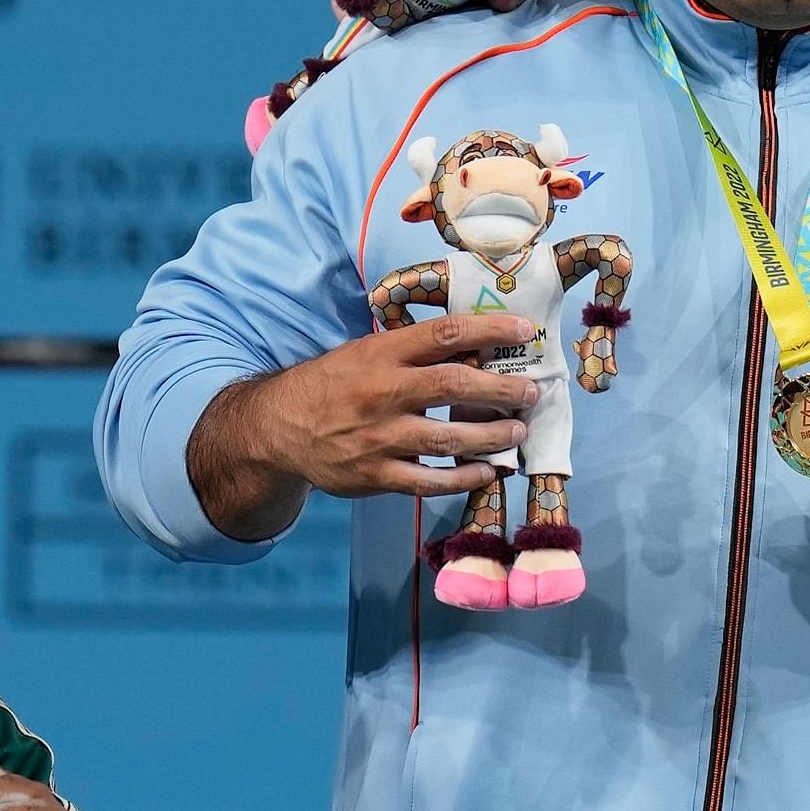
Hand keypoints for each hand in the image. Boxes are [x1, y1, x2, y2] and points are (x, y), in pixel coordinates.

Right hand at [186, 314, 541, 541]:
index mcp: (381, 355)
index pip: (444, 335)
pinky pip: (430, 481)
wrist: (279, 428)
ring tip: (517, 431)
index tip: (524, 329)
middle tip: (531, 392)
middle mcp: (382, 393)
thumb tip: (474, 344)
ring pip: (448, 439)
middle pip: (453, 386)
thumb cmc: (331, 384)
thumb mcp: (364, 353)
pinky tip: (488, 472)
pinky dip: (464, 478)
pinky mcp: (376, 476)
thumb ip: (412, 351)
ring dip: (491, 436)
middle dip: (501, 389)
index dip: (489, 330)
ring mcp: (379, 438)